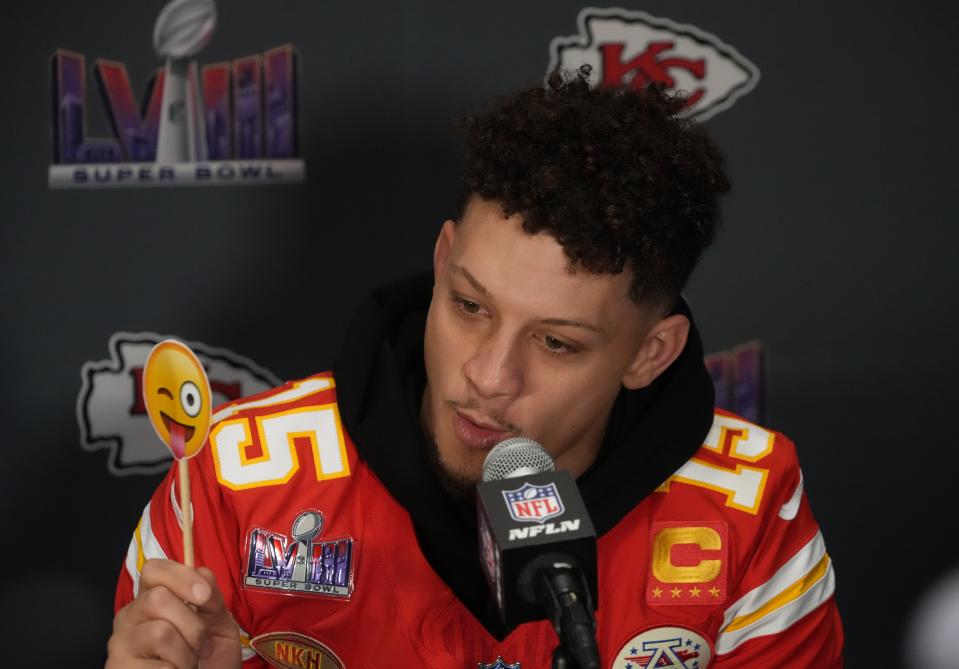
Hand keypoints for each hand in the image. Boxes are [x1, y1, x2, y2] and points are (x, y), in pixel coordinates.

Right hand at [106, 559, 241, 668]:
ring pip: (159, 632)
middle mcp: (129, 616)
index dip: (181, 577)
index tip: (204, 596)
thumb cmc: (208, 654)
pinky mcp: (118, 668)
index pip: (153, 570)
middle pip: (158, 598)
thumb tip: (202, 573)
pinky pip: (157, 666)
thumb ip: (211, 596)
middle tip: (203, 645)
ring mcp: (120, 644)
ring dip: (186, 654)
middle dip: (192, 625)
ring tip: (189, 663)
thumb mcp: (218, 621)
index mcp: (151, 597)